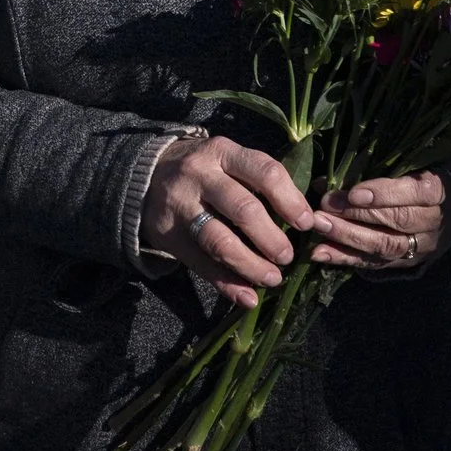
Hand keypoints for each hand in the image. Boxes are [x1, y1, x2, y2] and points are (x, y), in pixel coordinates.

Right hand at [139, 138, 318, 309]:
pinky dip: (227, 284)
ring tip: (272, 278)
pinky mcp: (169, 235)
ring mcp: (181, 205)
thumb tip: (305, 219)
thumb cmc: (205, 171)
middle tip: (287, 257)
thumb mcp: (228, 161)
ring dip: (251, 265)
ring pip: (220, 241)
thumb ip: (260, 182)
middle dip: (272, 239)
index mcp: (223, 152)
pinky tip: (247, 297)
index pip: (264, 172)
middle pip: (243, 209)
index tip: (306, 223)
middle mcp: (199, 175)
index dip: (290, 200)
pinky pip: (201, 264)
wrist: (144, 176)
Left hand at [308, 169, 450, 273]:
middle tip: (325, 208)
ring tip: (320, 227)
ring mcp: (425, 245)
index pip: (417, 192)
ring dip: (349, 237)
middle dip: (358, 215)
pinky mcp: (409, 262)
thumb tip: (327, 180)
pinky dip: (347, 258)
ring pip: (387, 245)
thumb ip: (379, 166)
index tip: (354, 194)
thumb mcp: (414, 160)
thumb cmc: (426, 173)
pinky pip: (377, 263)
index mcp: (446, 189)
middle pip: (399, 221)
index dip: (385, 194)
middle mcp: (439, 221)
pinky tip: (321, 253)